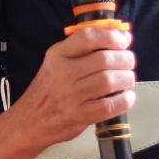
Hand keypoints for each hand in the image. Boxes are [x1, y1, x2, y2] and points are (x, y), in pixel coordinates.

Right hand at [9, 27, 135, 149]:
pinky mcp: (78, 116)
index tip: (123, 40)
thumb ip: (84, 50)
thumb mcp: (56, 62)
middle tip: (129, 62)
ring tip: (128, 78)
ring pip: (109, 81)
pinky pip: (109, 106)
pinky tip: (127, 97)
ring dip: (127, 78)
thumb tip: (123, 37)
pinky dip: (124, 100)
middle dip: (125, 58)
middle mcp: (62, 73)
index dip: (111, 36)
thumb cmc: (48, 89)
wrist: (29, 121)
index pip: (87, 37)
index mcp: (56, 55)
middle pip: (104, 59)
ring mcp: (70, 96)